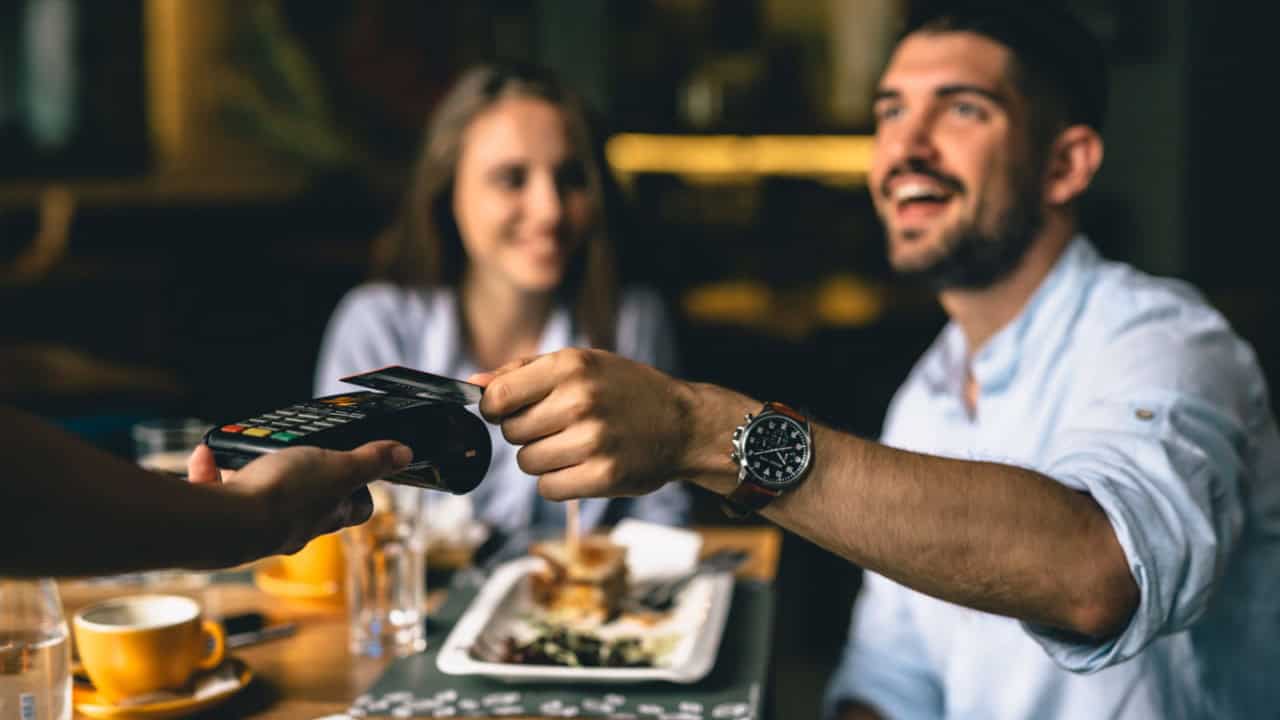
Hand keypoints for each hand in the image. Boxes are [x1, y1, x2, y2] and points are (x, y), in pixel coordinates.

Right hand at [187, 441, 411, 556]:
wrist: (225, 525)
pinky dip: (211, 471)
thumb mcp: (338, 467)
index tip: (359, 468)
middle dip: (304, 477)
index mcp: (328, 514)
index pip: (357, 507)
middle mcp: (295, 526)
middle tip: (297, 451)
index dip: (362, 489)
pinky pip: (218, 492)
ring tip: (246, 450)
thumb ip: (370, 461)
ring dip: (251, 472)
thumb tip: (405, 454)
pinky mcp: (222, 522)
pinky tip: (206, 455)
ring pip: (260, 497)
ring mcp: (257, 527)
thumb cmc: (286, 498)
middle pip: (309, 503)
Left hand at [471, 349, 691, 499]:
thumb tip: (472, 384)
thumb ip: (523, 371)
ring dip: (543, 458)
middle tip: (558, 426)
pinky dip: (559, 481)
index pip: (498, 396)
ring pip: (526, 462)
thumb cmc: (625, 390)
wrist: (684, 423)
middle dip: (526, 432)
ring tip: (574, 445)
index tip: (507, 411)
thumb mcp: (581, 364)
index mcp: (571, 366)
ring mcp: (593, 441)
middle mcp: (580, 401)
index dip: (494, 408)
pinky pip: (548, 488)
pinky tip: (583, 465)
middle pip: (511, 432)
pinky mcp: (603, 476)